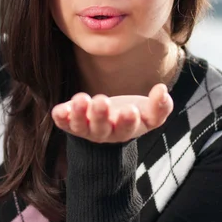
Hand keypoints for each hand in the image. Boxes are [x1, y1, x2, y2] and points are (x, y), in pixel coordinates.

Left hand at [51, 83, 173, 142]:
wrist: (110, 124)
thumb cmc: (133, 114)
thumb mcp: (150, 113)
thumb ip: (161, 105)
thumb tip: (162, 89)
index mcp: (126, 129)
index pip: (128, 127)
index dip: (128, 120)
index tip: (131, 109)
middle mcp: (105, 132)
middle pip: (101, 128)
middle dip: (101, 115)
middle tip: (102, 101)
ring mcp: (86, 129)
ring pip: (80, 127)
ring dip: (79, 114)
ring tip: (81, 99)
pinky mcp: (71, 123)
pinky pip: (64, 123)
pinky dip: (61, 117)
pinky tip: (59, 110)